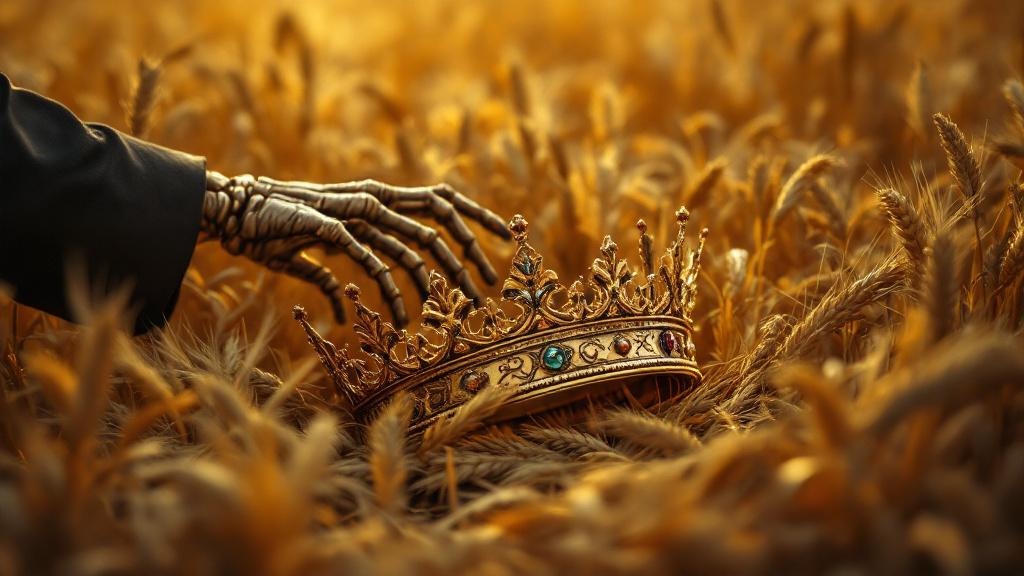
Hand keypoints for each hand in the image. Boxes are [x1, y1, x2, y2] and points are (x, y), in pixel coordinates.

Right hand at [200, 171, 509, 325]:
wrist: (230, 211)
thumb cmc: (274, 230)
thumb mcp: (316, 252)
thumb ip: (336, 273)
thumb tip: (346, 307)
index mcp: (377, 198)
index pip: (441, 199)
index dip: (477, 215)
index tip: (505, 238)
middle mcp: (372, 198)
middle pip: (438, 219)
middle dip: (469, 252)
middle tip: (488, 286)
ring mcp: (352, 211)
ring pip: (411, 245)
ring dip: (436, 280)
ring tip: (451, 311)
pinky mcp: (330, 226)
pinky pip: (372, 261)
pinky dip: (389, 292)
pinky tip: (399, 318)